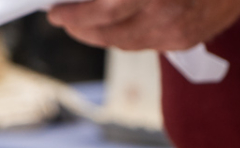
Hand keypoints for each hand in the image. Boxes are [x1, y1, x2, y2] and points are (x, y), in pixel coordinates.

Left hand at [46, 0, 239, 51]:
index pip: (102, 11)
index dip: (74, 15)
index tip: (55, 12)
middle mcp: (165, 15)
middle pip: (107, 33)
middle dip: (79, 28)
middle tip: (62, 18)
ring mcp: (176, 32)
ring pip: (123, 42)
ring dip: (98, 35)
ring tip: (82, 23)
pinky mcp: (184, 41)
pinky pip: (143, 43)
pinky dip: (123, 36)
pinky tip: (113, 27)